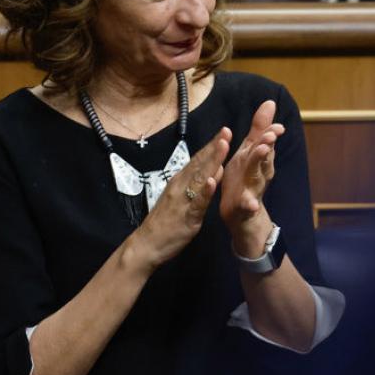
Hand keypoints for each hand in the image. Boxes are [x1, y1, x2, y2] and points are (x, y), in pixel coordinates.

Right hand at [125, 124, 230, 269]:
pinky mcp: (187, 216)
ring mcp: (183, 200)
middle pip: (200, 164)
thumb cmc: (165, 222)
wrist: (147, 244)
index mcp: (180, 181)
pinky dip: (205, 191)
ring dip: (212, 161)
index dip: (211, 145)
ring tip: (223, 146)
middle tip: (227, 130)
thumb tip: (215, 168)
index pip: (198, 160)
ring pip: (200, 178)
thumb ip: (197, 184)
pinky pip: (197, 203)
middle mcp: (180, 186)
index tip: (223, 132)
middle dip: (214, 147)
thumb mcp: (181, 199)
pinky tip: (213, 181)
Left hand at [218, 100, 284, 254]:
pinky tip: (249, 203)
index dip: (270, 135)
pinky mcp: (243, 206)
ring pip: (257, 178)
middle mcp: (259, 173)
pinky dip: (248, 204)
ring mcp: (253, 190)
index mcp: (258, 159)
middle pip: (263, 159)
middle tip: (269, 137)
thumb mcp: (249, 151)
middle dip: (266, 148)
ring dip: (259, 167)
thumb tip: (270, 102)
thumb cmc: (245, 177)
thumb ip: (259, 129)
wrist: (242, 213)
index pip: (266, 143)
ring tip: (262, 155)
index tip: (276, 127)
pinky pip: (246, 205)